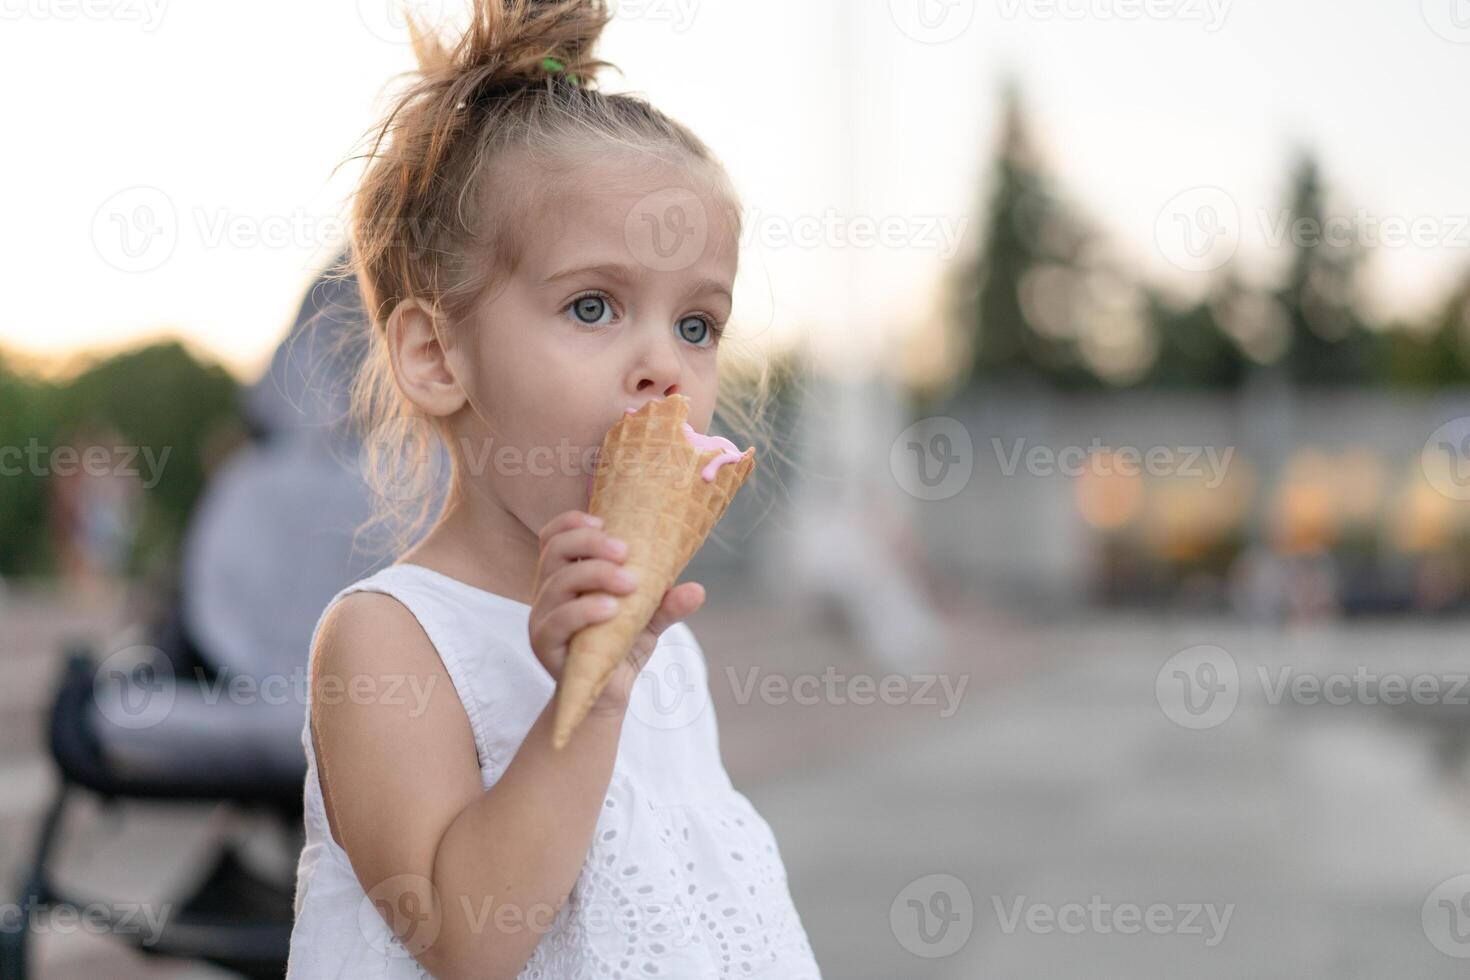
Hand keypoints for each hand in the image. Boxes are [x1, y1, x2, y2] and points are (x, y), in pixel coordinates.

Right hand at [528, 510, 705, 717]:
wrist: (608, 695)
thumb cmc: (621, 646)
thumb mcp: (650, 619)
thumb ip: (668, 603)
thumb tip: (698, 590)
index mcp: (566, 575)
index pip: (555, 535)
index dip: (573, 521)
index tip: (604, 522)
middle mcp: (548, 592)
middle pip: (555, 550)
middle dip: (590, 544)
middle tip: (626, 553)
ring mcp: (542, 618)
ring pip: (557, 583)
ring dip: (594, 575)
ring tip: (630, 584)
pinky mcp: (544, 645)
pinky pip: (557, 621)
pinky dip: (584, 610)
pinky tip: (610, 610)